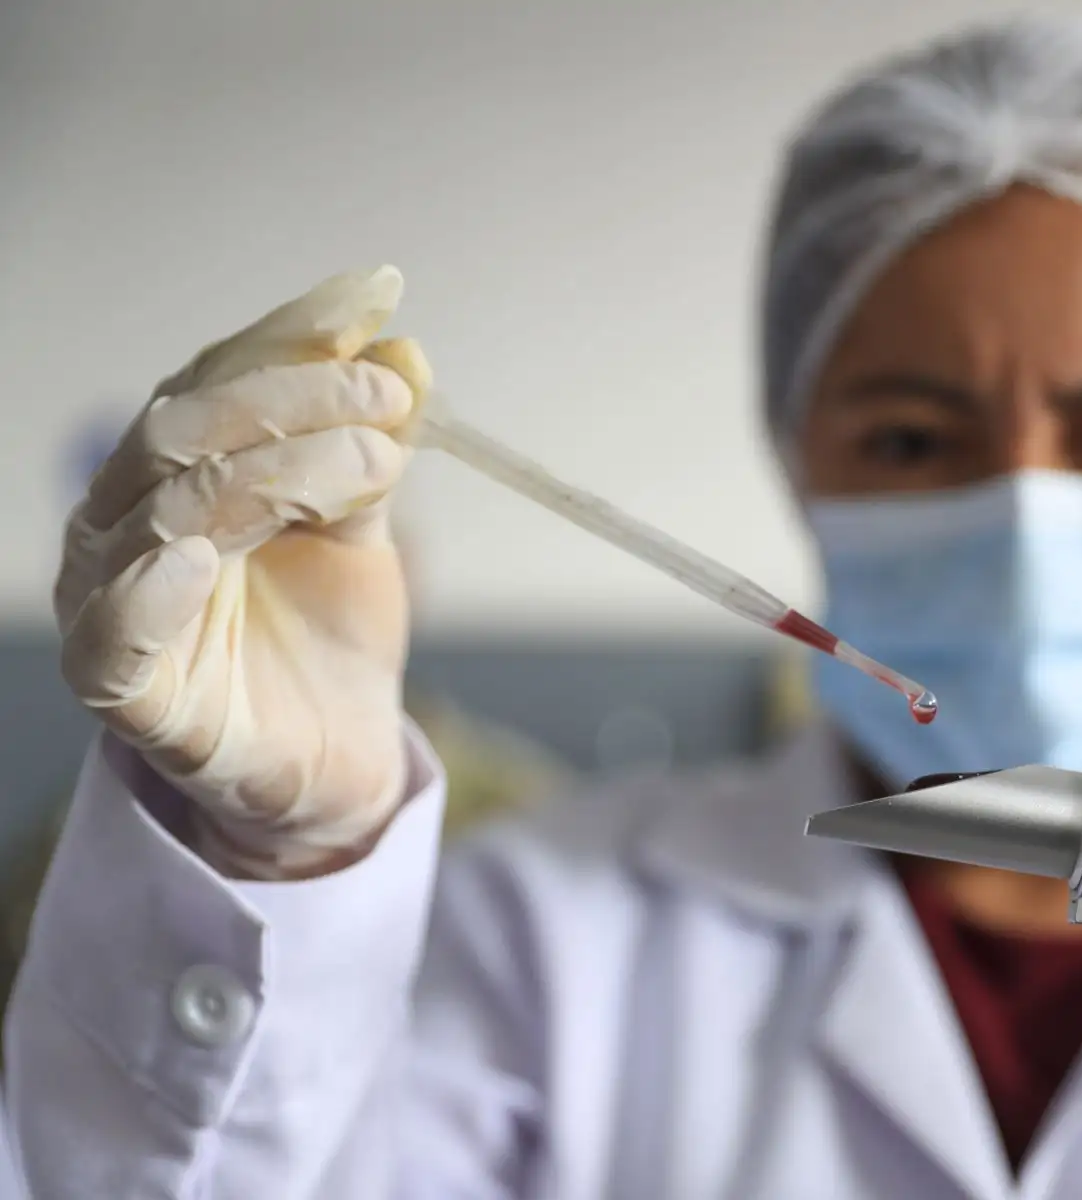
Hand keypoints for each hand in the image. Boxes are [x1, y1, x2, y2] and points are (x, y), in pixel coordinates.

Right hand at [55, 267, 429, 878]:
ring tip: (372, 465)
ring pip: (170, 509)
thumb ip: (371, 446)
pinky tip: (201, 556)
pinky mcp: (124, 689)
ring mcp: (114, 601)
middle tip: (390, 396)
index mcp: (175, 471)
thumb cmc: (330, 636)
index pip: (216, 378)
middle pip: (185, 428)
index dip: (291, 333)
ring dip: (278, 471)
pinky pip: (116, 632)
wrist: (338, 756)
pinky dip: (153, 588)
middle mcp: (127, 523)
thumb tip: (402, 347)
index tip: (374, 293)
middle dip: (294, 395)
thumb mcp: (364, 525)